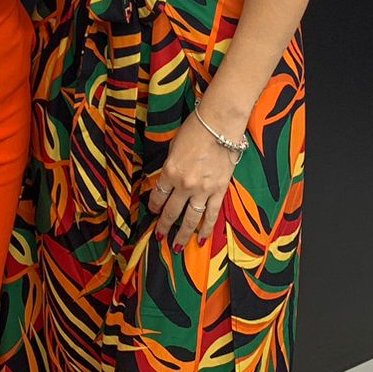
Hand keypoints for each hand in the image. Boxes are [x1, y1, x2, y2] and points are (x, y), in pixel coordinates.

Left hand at [146, 116, 240, 251]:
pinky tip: (202, 239)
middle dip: (164, 226)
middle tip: (160, 236)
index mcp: (169, 171)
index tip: (153, 212)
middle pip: (172, 211)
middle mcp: (184, 184)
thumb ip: (171, 167)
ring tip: (177, 246)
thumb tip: (168, 180)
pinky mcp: (219, 190)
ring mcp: (202, 189)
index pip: (158, 195)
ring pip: (191, 219)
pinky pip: (211, 214)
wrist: (219, 125)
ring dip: (183, 234)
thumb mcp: (173, 147)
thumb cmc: (194, 130)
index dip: (154, 206)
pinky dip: (206, 228)